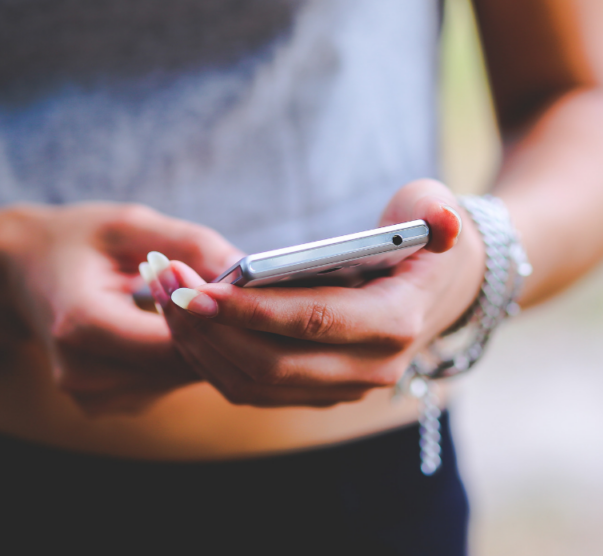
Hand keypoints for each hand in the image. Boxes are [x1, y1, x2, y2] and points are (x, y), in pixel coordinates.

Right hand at [2, 203, 242, 415]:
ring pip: (179, 378)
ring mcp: (90, 396)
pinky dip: (182, 355)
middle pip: (180, 366)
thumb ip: (189, 245)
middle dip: (220, 333)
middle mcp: (82, 372)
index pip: (172, 342)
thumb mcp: (129, 223)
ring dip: (205, 346)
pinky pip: (165, 383)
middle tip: (250, 299)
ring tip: (213, 305)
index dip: (217, 320)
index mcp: (82, 324)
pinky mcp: (102, 405)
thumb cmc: (77, 240)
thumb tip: (249, 270)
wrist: (19, 272)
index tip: (249, 294)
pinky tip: (181, 325)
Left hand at [156, 179, 484, 407]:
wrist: (438, 288)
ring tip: (161, 297)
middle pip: (272, 365)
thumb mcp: (435, 208)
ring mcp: (342, 389)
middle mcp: (371, 370)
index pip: (312, 323)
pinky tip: (182, 320)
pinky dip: (210, 359)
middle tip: (164, 286)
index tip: (195, 289)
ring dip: (200, 346)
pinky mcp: (316, 393)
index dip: (250, 311)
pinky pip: (251, 389)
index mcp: (396, 324)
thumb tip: (441, 220)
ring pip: (254, 385)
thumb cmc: (422, 238)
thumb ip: (436, 211)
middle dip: (210, 328)